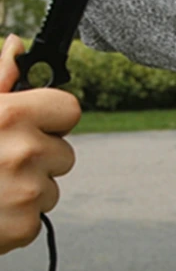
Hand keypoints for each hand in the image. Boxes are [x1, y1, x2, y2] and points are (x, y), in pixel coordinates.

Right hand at [0, 34, 80, 253]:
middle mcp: (24, 152)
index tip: (33, 125)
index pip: (69, 109)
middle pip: (65, 153)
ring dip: (28, 189)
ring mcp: (27, 191)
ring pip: (52, 187)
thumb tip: (18, 46)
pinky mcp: (25, 225)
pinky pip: (39, 217)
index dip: (52, 118)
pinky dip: (18, 217)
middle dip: (39, 158)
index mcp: (10, 116)